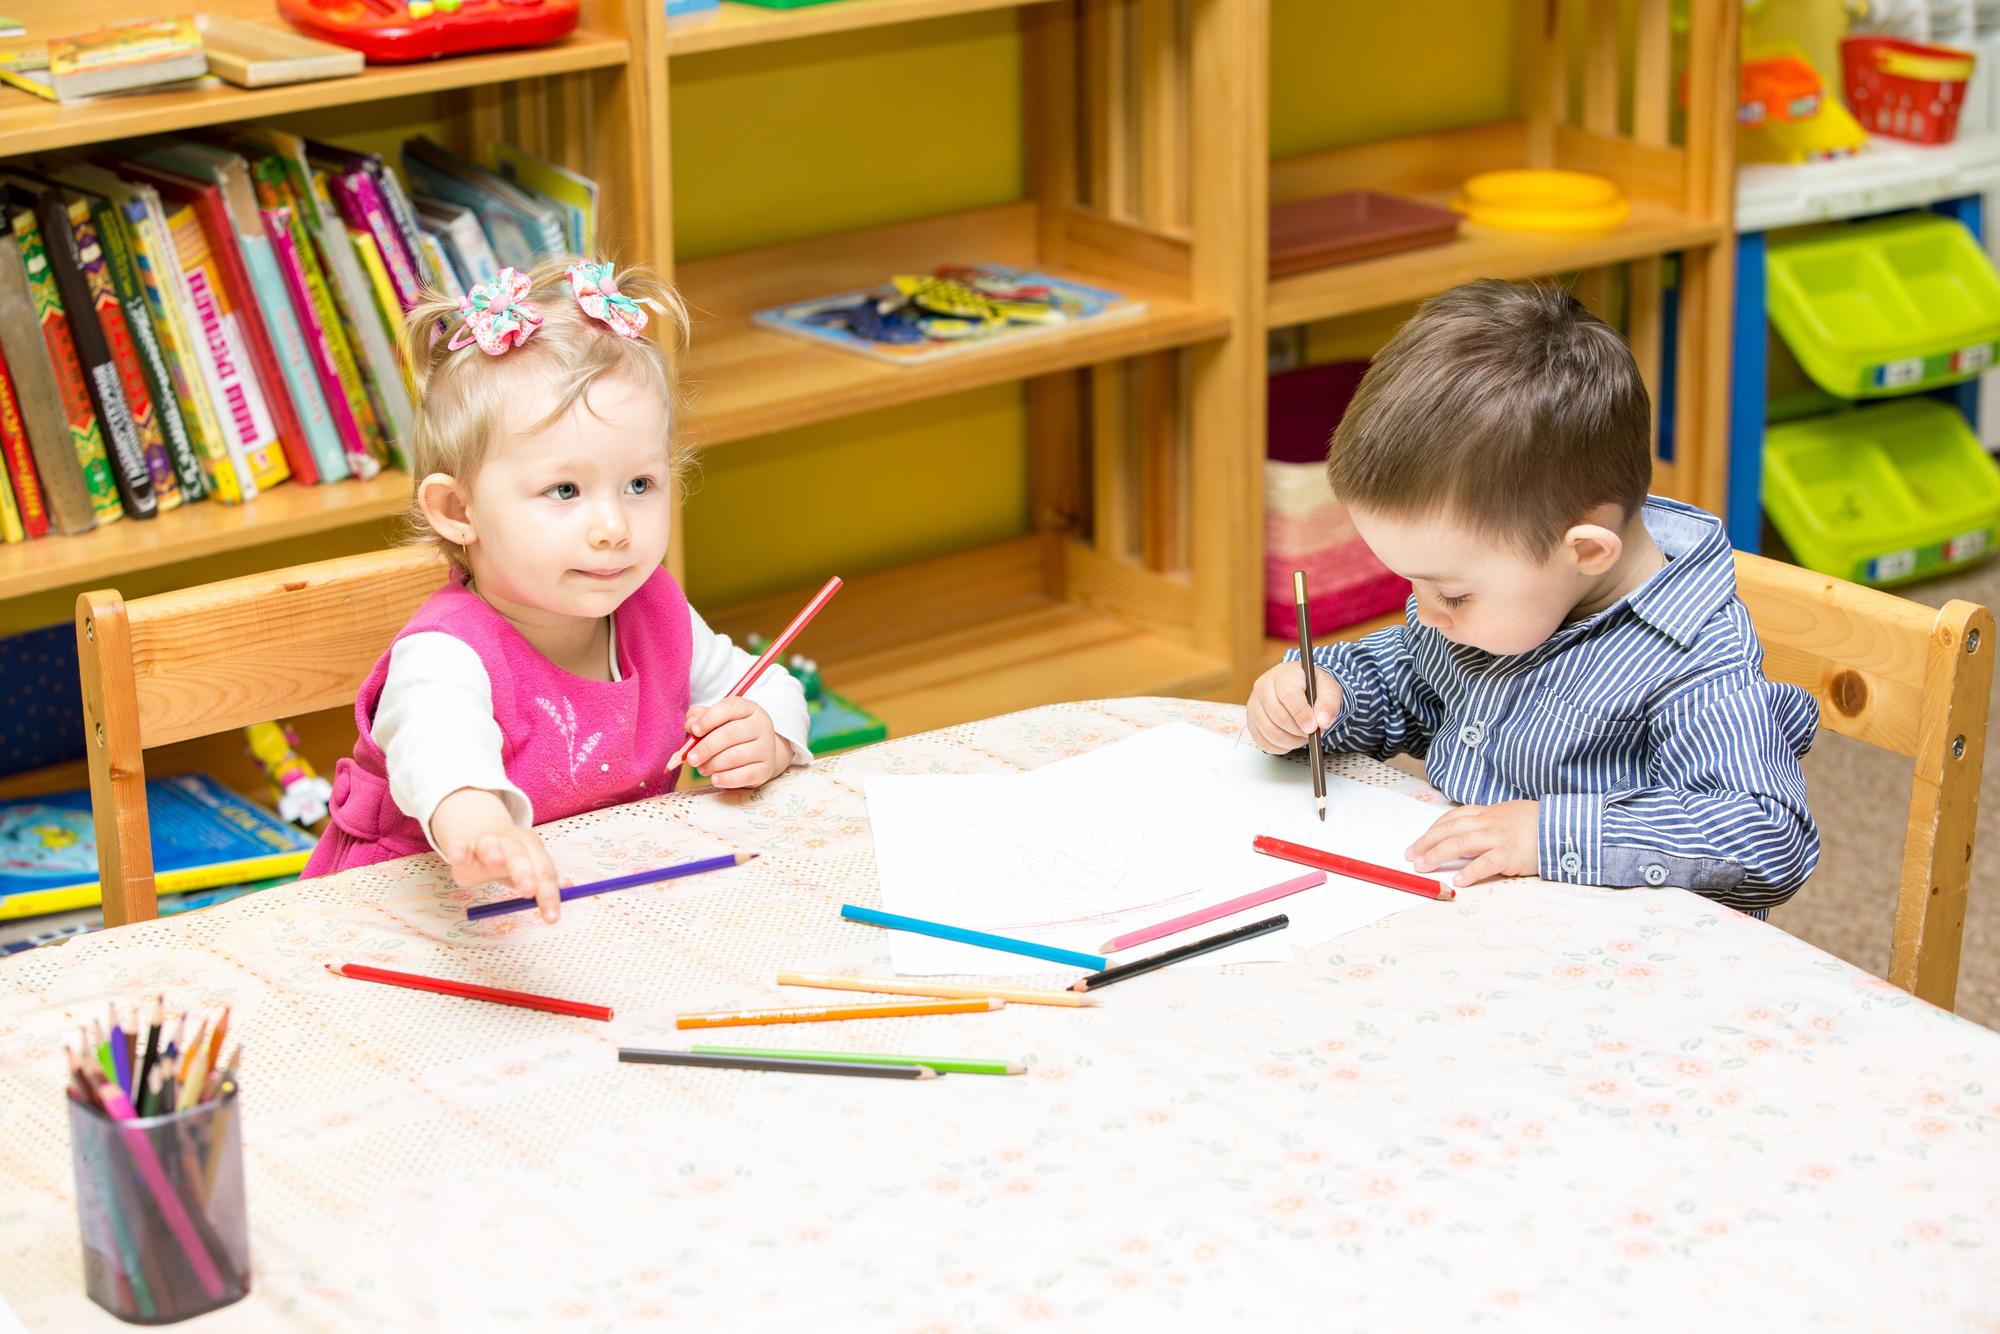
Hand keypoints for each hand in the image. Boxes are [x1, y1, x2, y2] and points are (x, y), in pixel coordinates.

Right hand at [431, 788, 563, 922]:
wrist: (479, 828)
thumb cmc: (508, 857)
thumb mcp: (528, 865)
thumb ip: (544, 878)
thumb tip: (570, 888)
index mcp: (531, 848)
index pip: (544, 871)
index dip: (549, 895)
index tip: (551, 918)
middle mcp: (510, 843)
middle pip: (520, 856)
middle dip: (524, 872)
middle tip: (528, 891)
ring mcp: (484, 842)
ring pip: (490, 845)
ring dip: (493, 851)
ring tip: (495, 861)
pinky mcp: (461, 846)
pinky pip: (459, 848)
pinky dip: (458, 850)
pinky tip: (457, 854)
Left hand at [685, 697, 791, 789]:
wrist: (758, 754)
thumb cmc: (731, 734)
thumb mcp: (716, 721)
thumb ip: (699, 718)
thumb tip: (690, 725)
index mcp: (749, 708)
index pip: (729, 707)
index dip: (709, 719)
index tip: (694, 731)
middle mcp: (761, 725)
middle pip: (732, 733)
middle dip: (707, 747)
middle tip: (691, 759)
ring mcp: (766, 747)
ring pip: (737, 756)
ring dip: (713, 764)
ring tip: (702, 769)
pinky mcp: (767, 769)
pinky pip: (746, 775)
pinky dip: (728, 779)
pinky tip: (715, 780)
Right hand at [1245, 660, 1341, 754]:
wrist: (1298, 688)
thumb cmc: (1312, 687)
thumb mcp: (1328, 689)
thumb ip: (1329, 702)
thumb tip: (1322, 721)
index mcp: (1283, 673)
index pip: (1288, 695)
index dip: (1301, 714)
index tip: (1313, 727)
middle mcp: (1263, 686)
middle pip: (1278, 716)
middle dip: (1298, 730)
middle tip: (1311, 732)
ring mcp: (1254, 704)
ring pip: (1270, 731)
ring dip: (1291, 741)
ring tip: (1302, 736)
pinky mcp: (1251, 721)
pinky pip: (1263, 742)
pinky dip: (1280, 747)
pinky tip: (1290, 740)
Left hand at [1408, 800, 1539, 886]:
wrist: (1563, 826)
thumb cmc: (1534, 824)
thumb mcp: (1506, 816)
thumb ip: (1485, 824)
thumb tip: (1461, 837)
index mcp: (1486, 813)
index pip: (1451, 819)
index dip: (1431, 831)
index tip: (1417, 843)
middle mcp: (1488, 823)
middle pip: (1449, 830)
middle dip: (1426, 843)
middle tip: (1411, 857)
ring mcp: (1499, 837)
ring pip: (1461, 843)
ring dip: (1438, 855)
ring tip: (1423, 867)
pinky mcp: (1511, 854)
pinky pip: (1486, 863)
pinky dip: (1470, 872)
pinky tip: (1459, 880)